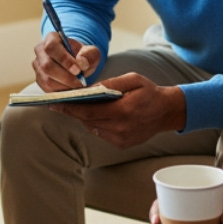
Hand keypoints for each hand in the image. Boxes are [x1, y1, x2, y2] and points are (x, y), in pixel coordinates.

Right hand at [32, 32, 100, 91]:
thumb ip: (89, 55)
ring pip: (46, 79)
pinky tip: (72, 89)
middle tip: (80, 82)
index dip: (63, 59)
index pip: (51, 47)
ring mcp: (38, 66)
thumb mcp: (90, 51)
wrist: (76, 64)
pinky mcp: (39, 79)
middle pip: (46, 65)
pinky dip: (61, 91)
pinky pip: (47, 88)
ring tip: (78, 86)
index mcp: (51, 38)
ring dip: (64, 86)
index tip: (78, 69)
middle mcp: (40, 51)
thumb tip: (82, 63)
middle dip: (65, 76)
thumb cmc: (82, 55)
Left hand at [51, 71, 184, 148]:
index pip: (89, 111)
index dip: (70, 108)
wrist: (167, 112)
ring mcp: (121, 139)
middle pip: (87, 121)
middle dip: (73, 112)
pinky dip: (95, 124)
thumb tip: (88, 89)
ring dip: (84, 118)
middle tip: (59, 104)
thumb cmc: (149, 92)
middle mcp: (121, 128)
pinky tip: (96, 115)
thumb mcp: (132, 79)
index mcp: (124, 111)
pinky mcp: (122, 144)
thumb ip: (110, 83)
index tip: (55, 103)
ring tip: (76, 107)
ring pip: (93, 128)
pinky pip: (101, 133)